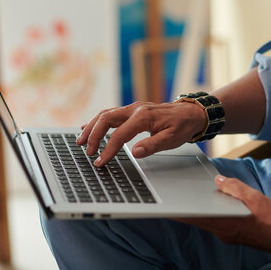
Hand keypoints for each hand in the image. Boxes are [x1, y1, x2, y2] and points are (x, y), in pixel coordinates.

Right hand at [77, 101, 206, 166]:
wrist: (190, 113)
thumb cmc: (181, 126)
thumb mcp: (171, 139)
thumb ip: (152, 145)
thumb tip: (134, 152)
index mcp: (143, 117)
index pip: (119, 135)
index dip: (108, 150)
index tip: (100, 162)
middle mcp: (134, 109)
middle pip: (105, 119)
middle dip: (93, 135)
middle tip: (86, 151)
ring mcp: (132, 108)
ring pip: (105, 114)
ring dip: (91, 127)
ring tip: (80, 140)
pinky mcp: (131, 110)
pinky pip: (110, 113)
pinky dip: (97, 121)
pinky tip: (87, 126)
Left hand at [176, 175, 270, 257]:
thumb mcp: (254, 197)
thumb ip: (234, 187)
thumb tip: (218, 181)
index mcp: (224, 222)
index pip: (196, 217)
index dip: (180, 213)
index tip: (167, 209)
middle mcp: (222, 230)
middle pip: (196, 220)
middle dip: (182, 212)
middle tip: (168, 202)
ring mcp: (226, 234)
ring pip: (204, 222)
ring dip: (194, 213)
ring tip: (183, 202)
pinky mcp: (231, 234)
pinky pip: (214, 224)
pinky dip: (207, 215)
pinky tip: (207, 207)